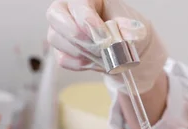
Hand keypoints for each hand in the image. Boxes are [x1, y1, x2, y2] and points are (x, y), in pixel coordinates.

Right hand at [46, 0, 166, 92]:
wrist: (125, 49)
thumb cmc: (126, 31)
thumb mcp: (133, 26)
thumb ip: (129, 28)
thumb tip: (126, 33)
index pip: (78, 3)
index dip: (87, 20)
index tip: (103, 37)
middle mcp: (68, 9)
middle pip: (55, 16)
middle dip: (77, 36)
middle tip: (98, 48)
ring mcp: (61, 29)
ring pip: (55, 38)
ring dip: (81, 52)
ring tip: (102, 57)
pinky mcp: (61, 49)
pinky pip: (62, 58)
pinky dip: (79, 64)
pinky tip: (94, 63)